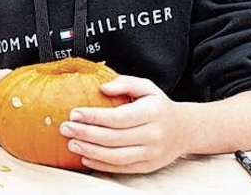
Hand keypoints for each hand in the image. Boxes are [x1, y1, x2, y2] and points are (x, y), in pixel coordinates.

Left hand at [59, 76, 189, 172]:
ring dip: (90, 151)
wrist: (184, 129)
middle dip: (86, 134)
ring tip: (72, 143)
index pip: (118, 117)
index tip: (74, 112)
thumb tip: (103, 88)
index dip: (94, 116)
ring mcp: (151, 153)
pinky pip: (122, 168)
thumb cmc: (159, 105)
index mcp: (152, 112)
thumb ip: (125, 83)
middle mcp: (153, 134)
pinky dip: (101, 165)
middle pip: (114, 138)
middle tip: (66, 128)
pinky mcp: (148, 166)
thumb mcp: (146, 86)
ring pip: (116, 156)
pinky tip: (85, 158)